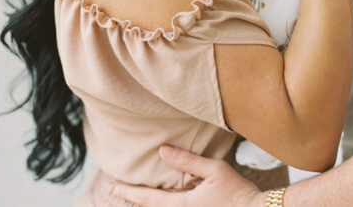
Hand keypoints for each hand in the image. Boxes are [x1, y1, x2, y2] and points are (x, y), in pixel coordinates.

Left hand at [110, 146, 262, 206]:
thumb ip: (188, 161)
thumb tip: (163, 151)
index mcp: (183, 204)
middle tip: (119, 192)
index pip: (149, 198)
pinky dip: (164, 206)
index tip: (114, 187)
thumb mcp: (215, 169)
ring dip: (150, 205)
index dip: (130, 192)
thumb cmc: (238, 191)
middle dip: (136, 200)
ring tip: (138, 197)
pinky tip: (164, 201)